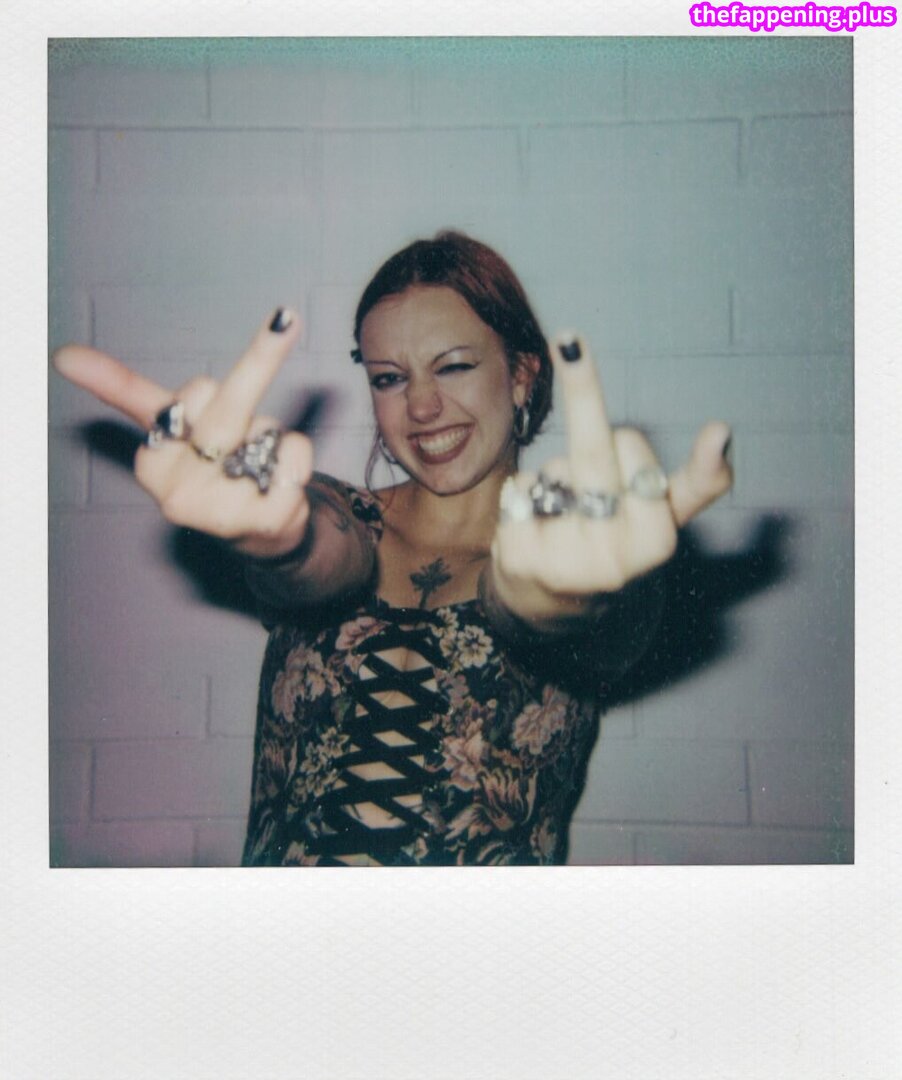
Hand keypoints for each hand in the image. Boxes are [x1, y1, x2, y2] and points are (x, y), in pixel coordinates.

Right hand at [52, 310, 314, 558]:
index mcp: (151, 465)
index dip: (204, 394)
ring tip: (256, 466)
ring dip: (271, 435)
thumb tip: (61, 354)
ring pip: (267, 429)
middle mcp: (180, 493)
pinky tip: (280, 480)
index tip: (198, 411)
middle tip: (285, 318)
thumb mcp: (166, 428)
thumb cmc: (210, 468)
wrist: (257, 532)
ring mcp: (224, 511)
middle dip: (260, 360)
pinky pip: (297, 453)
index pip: (189, 395)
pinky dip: (299, 455)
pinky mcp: (267, 519)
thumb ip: (121, 390)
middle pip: (228, 407)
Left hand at [491, 334, 732, 622]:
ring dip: (554, 477)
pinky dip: (522, 492)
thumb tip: (723, 431)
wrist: (555, 605)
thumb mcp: (664, 520)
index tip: (629, 452)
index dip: (626, 443)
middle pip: (593, 448)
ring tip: (563, 513)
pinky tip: (534, 521)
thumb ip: (700, 482)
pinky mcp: (519, 559)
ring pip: (551, 470)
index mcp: (656, 543)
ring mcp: (562, 561)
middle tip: (570, 336)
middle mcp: (612, 558)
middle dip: (583, 386)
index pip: (632, 446)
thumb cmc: (615, 544)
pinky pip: (518, 487)